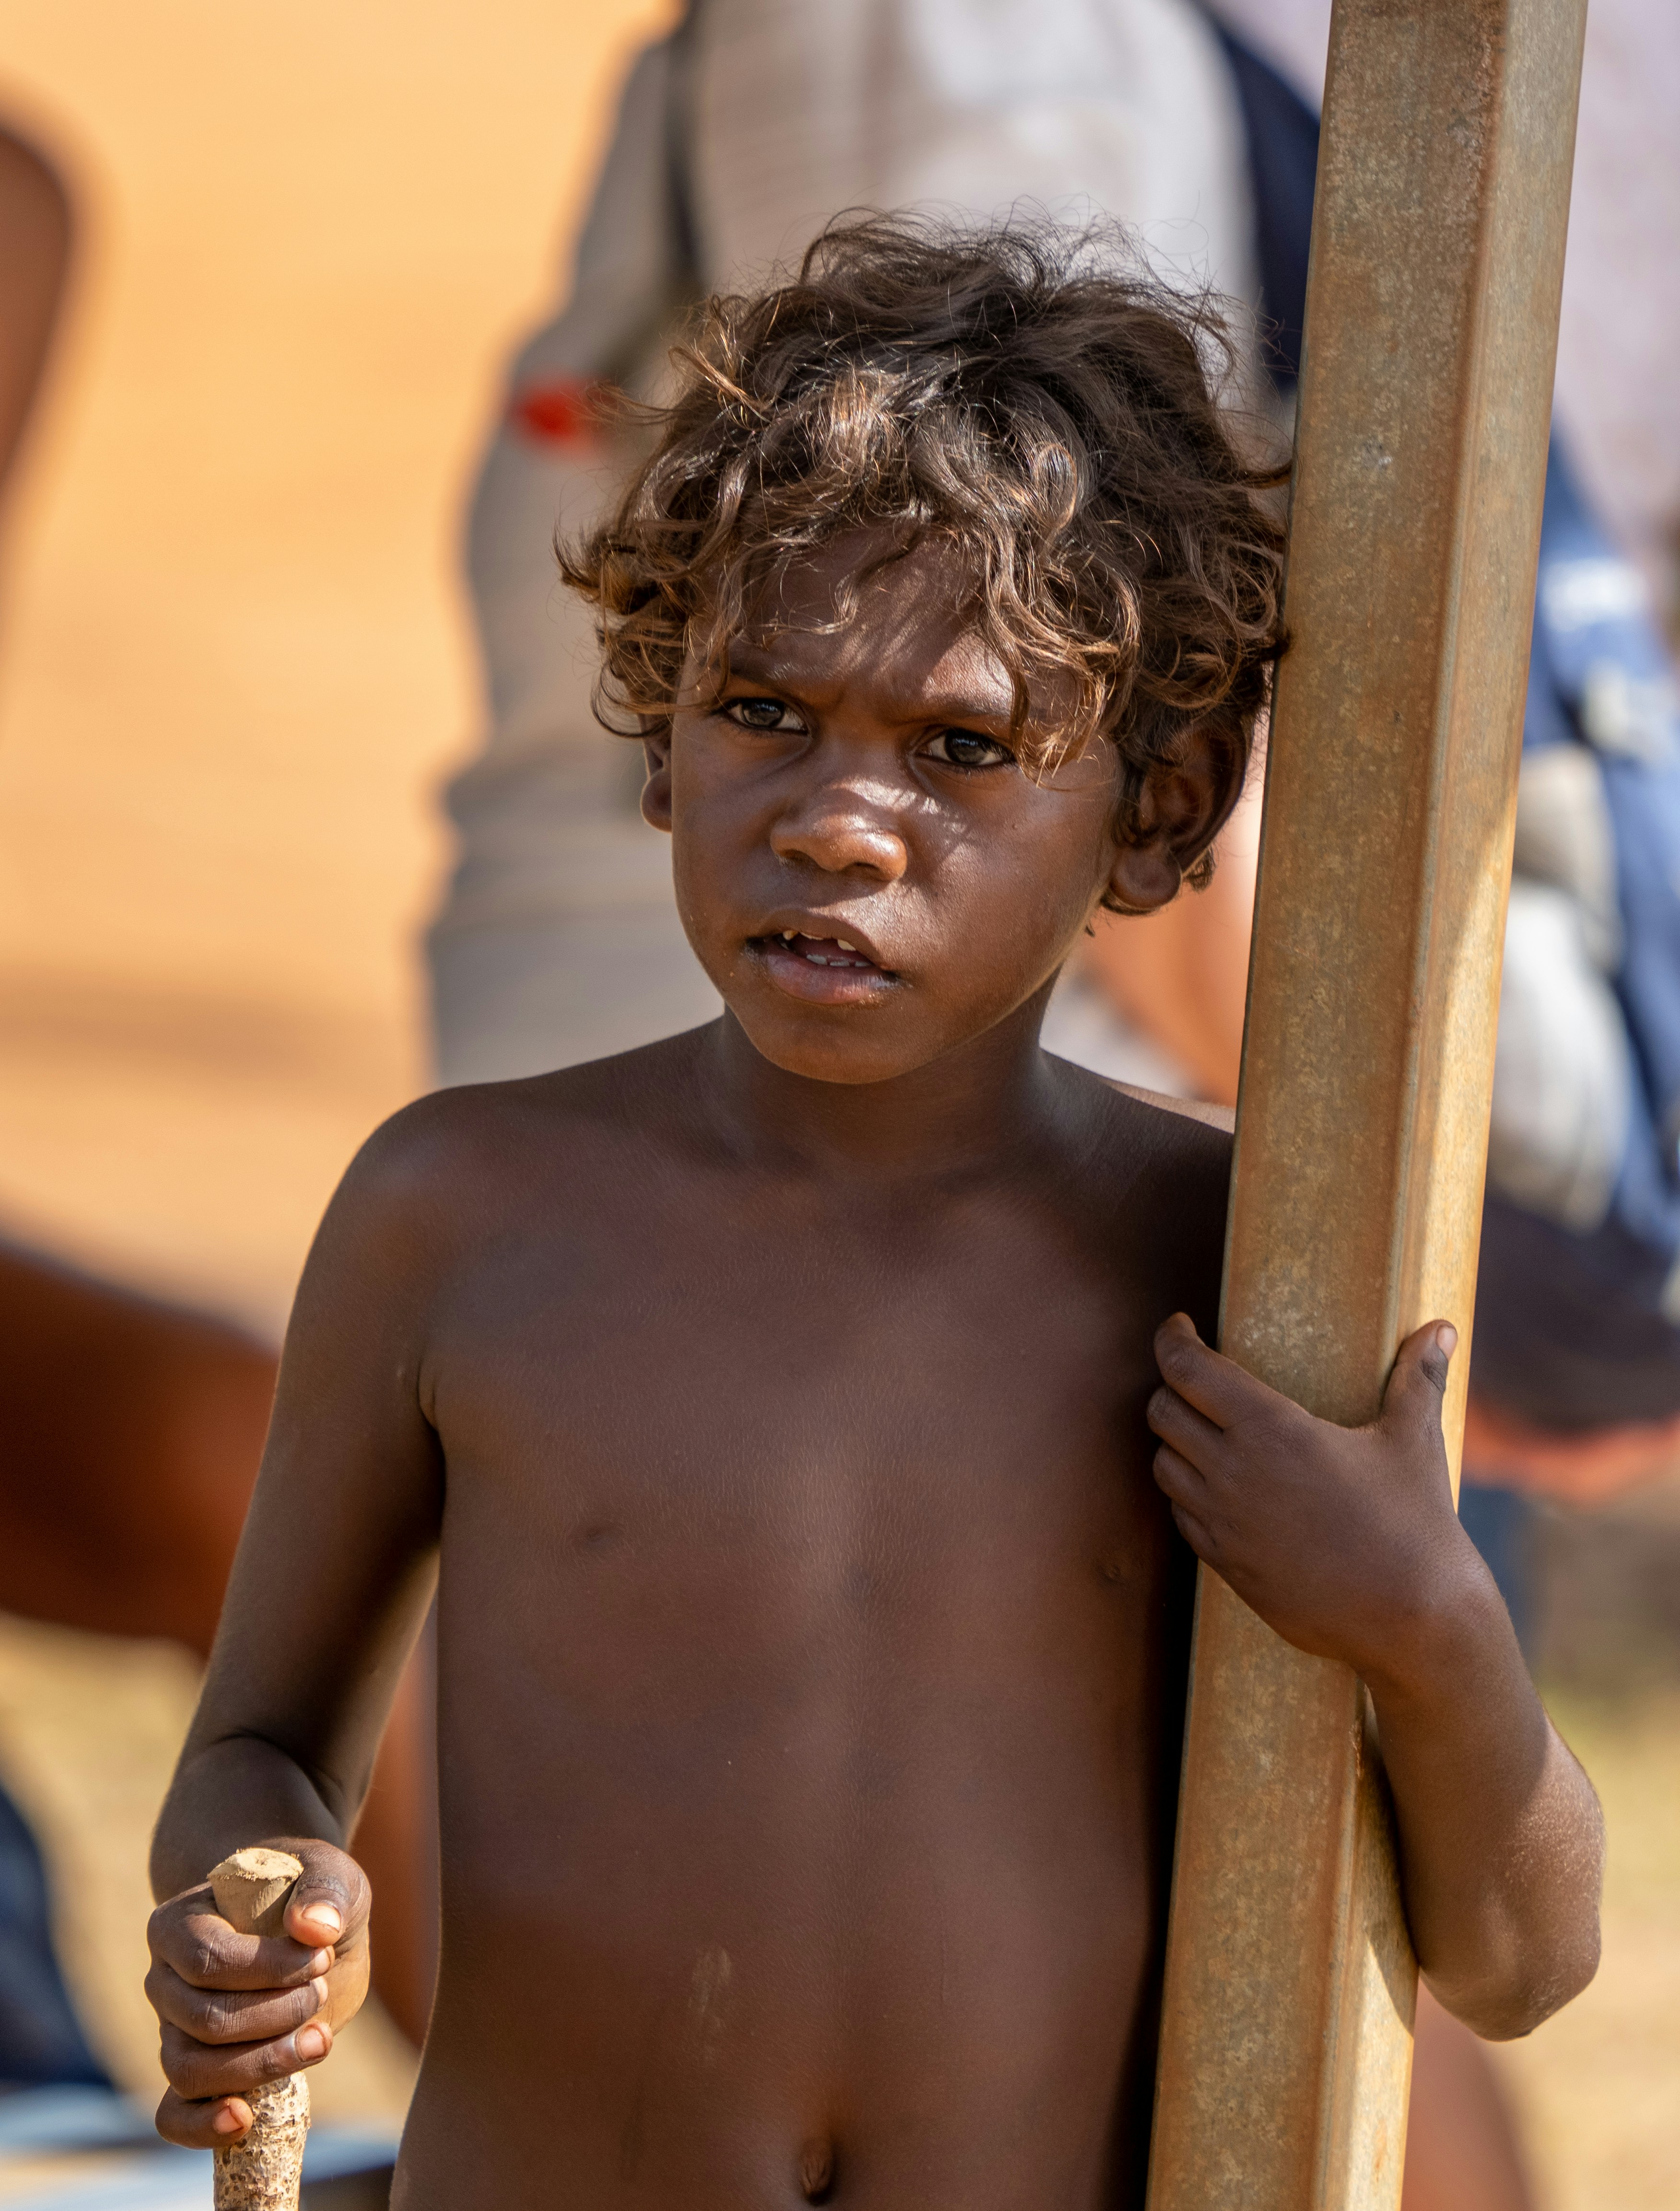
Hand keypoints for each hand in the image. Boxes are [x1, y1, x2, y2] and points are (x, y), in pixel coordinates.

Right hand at [146, 1838, 370, 2148]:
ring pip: (190, 2070)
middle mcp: (164, 1982)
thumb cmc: (310, 1896)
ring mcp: (173, 2032)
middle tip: (321, 1990)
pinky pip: (173, 2115)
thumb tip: (316, 1928)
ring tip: (320, 2040)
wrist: (305, 1930)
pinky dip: (201, 2127)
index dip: (268, 1969)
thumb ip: (325, 1892)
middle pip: (203, 2020)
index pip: (208, 1960)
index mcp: (179, 1925)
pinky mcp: (195, 2074)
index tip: (323, 1957)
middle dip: (276, 2014)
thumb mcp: (330, 1876)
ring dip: (261, 2063)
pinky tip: (243, 2121)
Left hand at [1147, 1312, 1490, 1685]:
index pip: (1187, 1369)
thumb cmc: (1416, 1524)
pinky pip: (1182, 1516)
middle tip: (1197, 1379)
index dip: (1171, 1339)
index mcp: (1271, 1429)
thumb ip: (1417, 1378)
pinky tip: (1217, 1487)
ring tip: (1203, 1430)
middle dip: (1172, 1387)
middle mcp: (1234, 1473)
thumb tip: (1440, 1329)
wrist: (1414, 1621)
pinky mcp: (1227, 1565)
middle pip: (1162, 1412)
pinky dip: (1188, 1493)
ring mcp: (1224, 1524)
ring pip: (1162, 1466)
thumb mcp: (1414, 1441)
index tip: (1178, 1325)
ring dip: (1174, 1443)